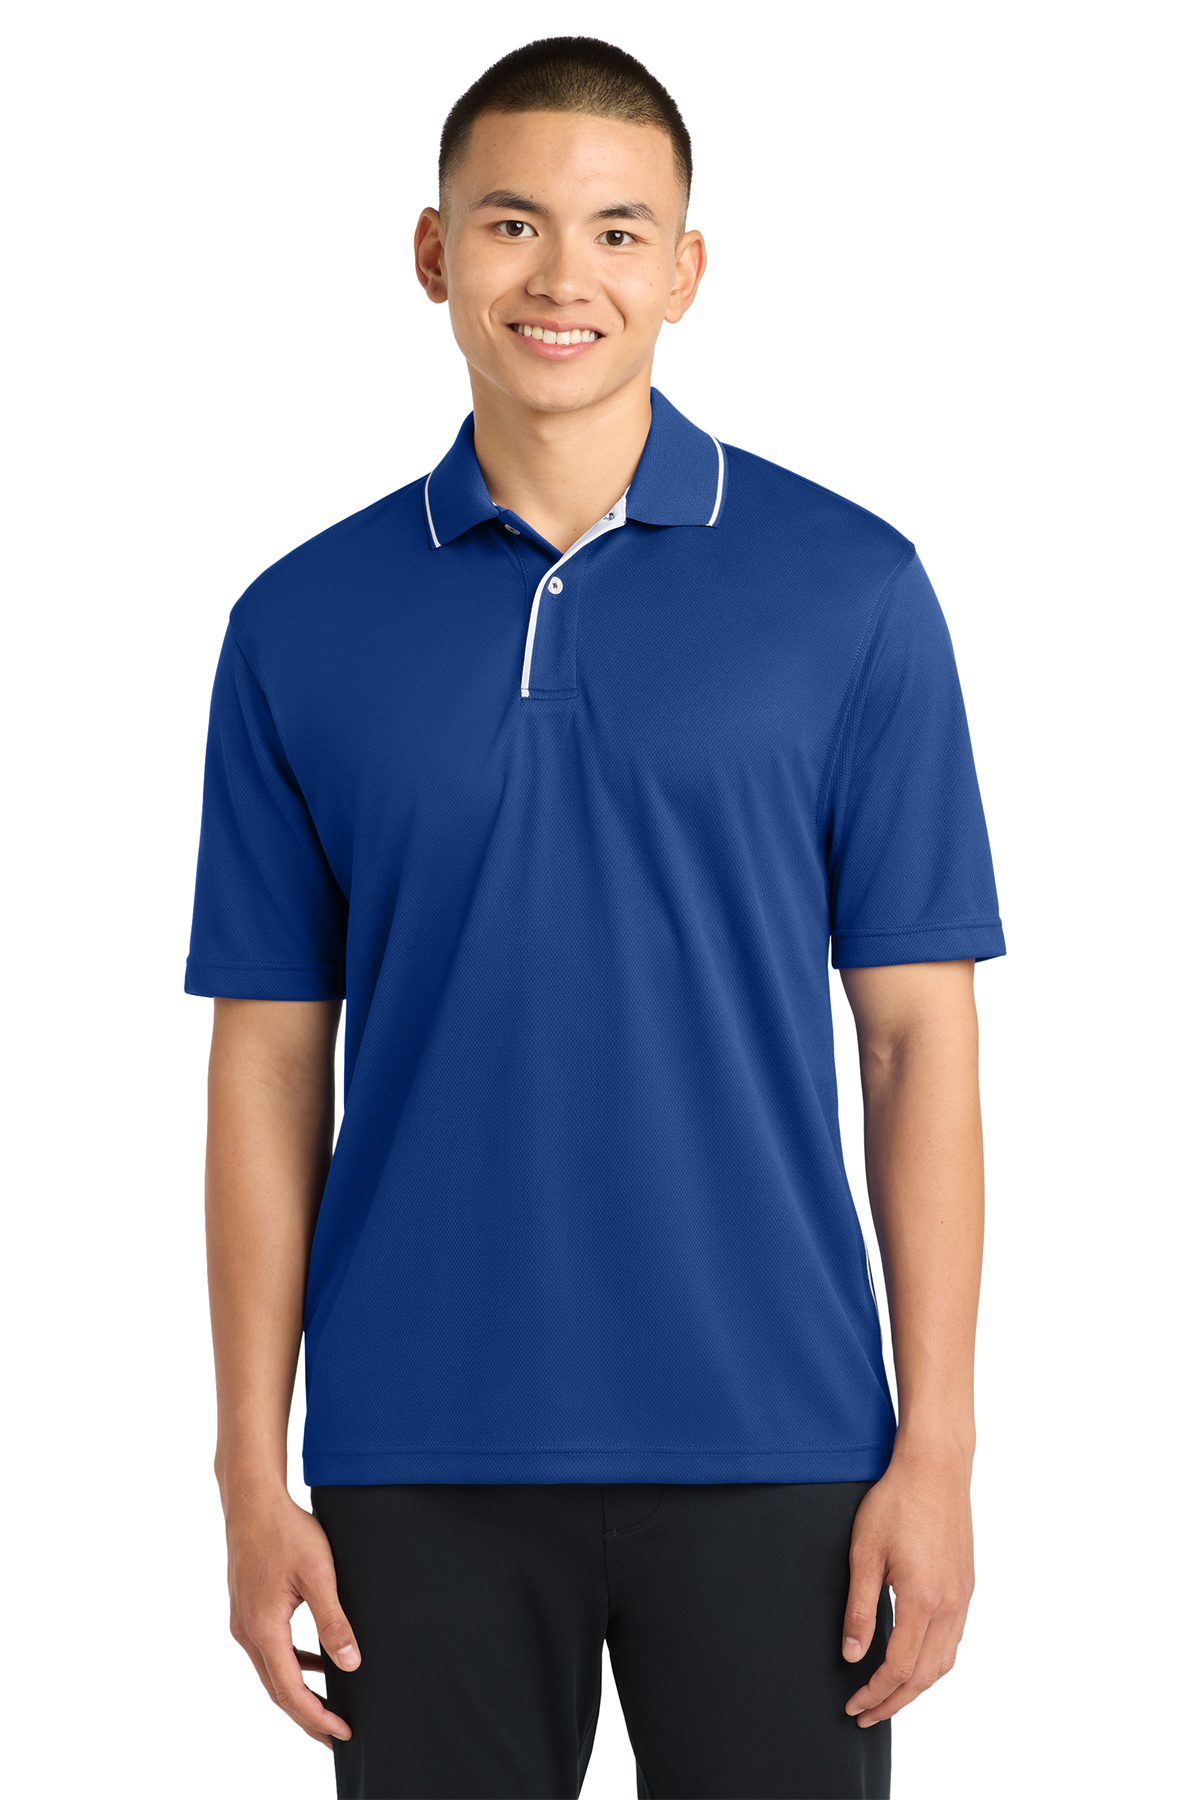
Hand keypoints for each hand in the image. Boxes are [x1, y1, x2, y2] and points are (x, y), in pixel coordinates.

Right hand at [225, 1490, 360, 1746]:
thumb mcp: (319, 1574)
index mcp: (263, 1629)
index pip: (290, 1691)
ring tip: (328, 1707)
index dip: (316, 1717)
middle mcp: (247, 1632)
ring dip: (298, 1692)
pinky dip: (292, 1664)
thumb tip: (350, 1664)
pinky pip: (270, 1651)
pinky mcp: (247, 1610)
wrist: (253, 1501)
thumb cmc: (286, 1531)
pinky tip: (315, 1662)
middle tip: (336, 1734)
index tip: (342, 1733)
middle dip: (307, 1716)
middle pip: (277, 1690)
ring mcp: (243, 1622)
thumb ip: (334, 1621)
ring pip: (271, 1672)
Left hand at [841, 1439, 973, 1727]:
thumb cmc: (895, 1501)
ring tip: (888, 1696)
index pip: (898, 1667)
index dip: (874, 1693)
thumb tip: (852, 1654)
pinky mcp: (967, 1586)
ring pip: (944, 1663)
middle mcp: (950, 1605)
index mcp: (922, 1599)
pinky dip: (933, 1663)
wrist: (935, 1467)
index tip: (853, 1705)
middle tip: (865, 1714)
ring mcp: (963, 1597)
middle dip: (893, 1701)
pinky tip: (915, 1661)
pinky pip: (954, 1641)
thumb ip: (859, 1608)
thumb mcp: (864, 1552)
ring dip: (916, 1687)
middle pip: (924, 1676)